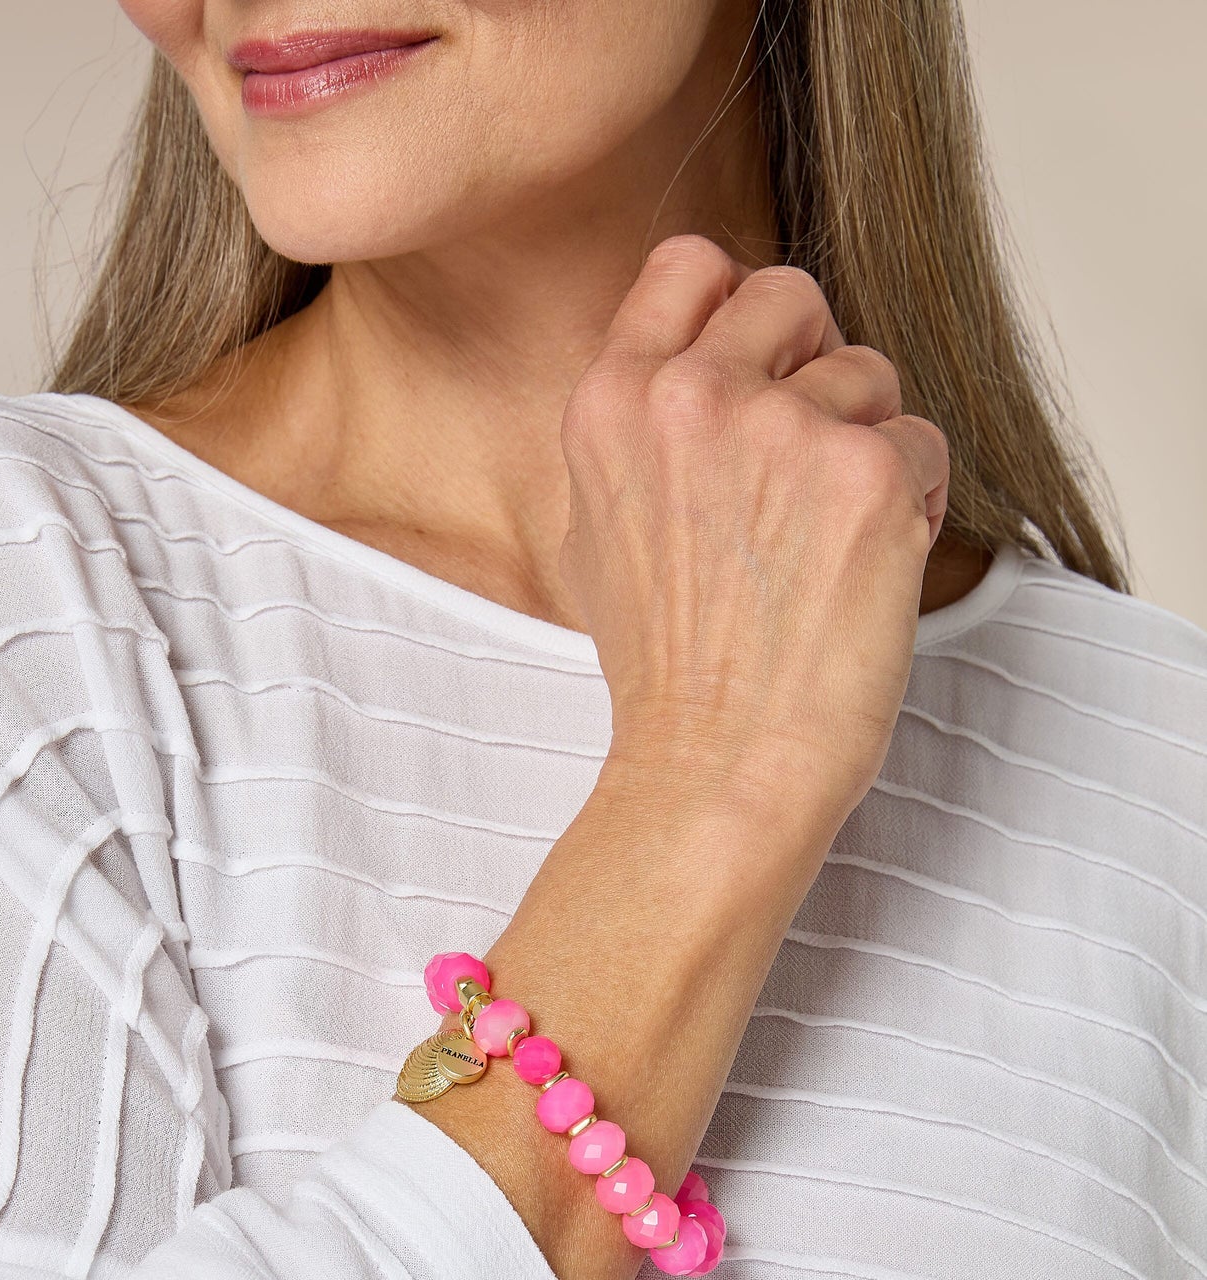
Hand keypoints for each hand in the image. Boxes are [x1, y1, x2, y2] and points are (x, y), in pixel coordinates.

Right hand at [557, 234, 950, 843]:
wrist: (714, 768)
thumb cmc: (667, 677)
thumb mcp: (599, 531)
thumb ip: (642, 433)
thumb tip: (707, 372)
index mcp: (612, 402)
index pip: (690, 265)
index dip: (737, 312)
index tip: (757, 371)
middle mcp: (691, 397)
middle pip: (792, 296)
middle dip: (815, 367)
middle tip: (806, 465)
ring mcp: (783, 429)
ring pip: (870, 374)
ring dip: (868, 447)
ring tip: (829, 544)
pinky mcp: (869, 475)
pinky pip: (925, 444)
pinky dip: (915, 504)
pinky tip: (867, 571)